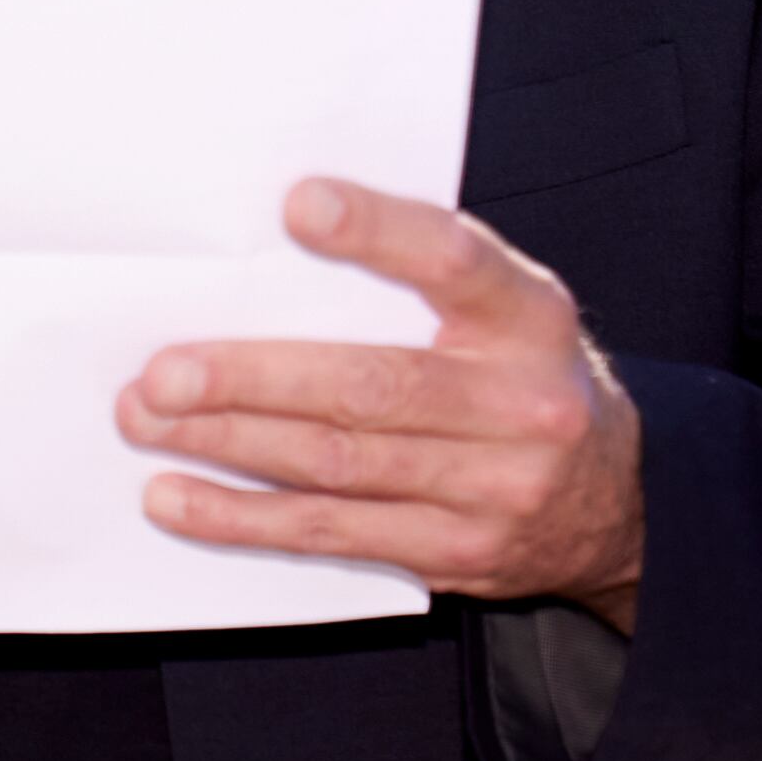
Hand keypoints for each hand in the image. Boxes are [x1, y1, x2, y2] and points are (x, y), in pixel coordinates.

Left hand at [117, 177, 644, 629]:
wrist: (616, 500)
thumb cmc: (522, 374)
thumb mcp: (505, 309)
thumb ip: (416, 274)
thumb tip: (276, 237)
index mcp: (529, 317)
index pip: (454, 260)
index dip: (379, 233)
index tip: (298, 206)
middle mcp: (520, 405)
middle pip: (371, 388)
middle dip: (253, 379)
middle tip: (162, 372)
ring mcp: (491, 490)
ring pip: (338, 467)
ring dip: (228, 445)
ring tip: (145, 420)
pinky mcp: (454, 555)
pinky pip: (331, 534)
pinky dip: (243, 516)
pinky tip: (177, 497)